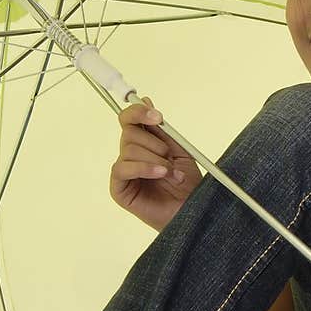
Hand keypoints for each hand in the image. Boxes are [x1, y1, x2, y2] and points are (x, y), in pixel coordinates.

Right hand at [109, 95, 200, 230]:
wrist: (191, 210)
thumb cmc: (187, 184)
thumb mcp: (178, 149)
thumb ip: (162, 128)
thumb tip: (146, 99)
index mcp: (144, 143)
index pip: (129, 119)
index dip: (139, 112)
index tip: (157, 117)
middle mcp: (131, 154)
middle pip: (129, 132)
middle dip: (155, 144)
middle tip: (170, 157)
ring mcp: (124, 171)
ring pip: (129, 150)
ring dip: (156, 160)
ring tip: (171, 174)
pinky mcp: (119, 188)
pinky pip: (123, 168)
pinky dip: (144, 168)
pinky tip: (160, 175)